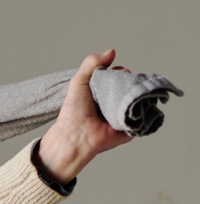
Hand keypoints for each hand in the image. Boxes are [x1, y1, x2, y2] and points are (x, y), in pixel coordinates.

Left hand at [37, 49, 133, 184]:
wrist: (75, 135)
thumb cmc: (74, 111)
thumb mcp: (79, 81)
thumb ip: (92, 63)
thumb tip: (112, 52)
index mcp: (105, 91)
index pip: (122, 75)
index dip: (121, 72)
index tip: (113, 74)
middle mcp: (116, 102)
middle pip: (133, 84)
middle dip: (130, 81)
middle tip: (119, 86)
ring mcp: (125, 114)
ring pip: (141, 98)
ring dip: (137, 93)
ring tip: (126, 95)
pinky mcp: (132, 126)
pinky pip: (145, 115)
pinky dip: (143, 108)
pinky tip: (135, 105)